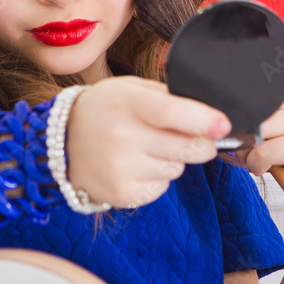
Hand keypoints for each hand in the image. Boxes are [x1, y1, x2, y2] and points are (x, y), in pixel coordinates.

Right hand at [64, 76, 230, 207]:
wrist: (60, 142)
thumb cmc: (104, 109)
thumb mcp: (130, 89)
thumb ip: (167, 96)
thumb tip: (210, 112)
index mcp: (127, 104)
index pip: (171, 113)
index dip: (203, 120)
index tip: (223, 125)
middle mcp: (122, 137)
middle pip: (186, 147)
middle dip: (202, 144)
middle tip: (196, 136)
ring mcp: (121, 169)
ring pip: (177, 168)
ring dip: (174, 159)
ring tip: (147, 147)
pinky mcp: (122, 194)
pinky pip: (162, 187)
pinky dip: (157, 176)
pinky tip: (136, 164)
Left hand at [237, 81, 283, 215]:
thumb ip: (264, 118)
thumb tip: (226, 122)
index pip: (254, 94)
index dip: (242, 114)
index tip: (243, 129)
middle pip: (253, 112)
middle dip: (244, 134)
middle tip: (247, 149)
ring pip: (256, 132)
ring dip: (249, 151)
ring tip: (258, 159)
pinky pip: (262, 152)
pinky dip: (256, 164)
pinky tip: (265, 168)